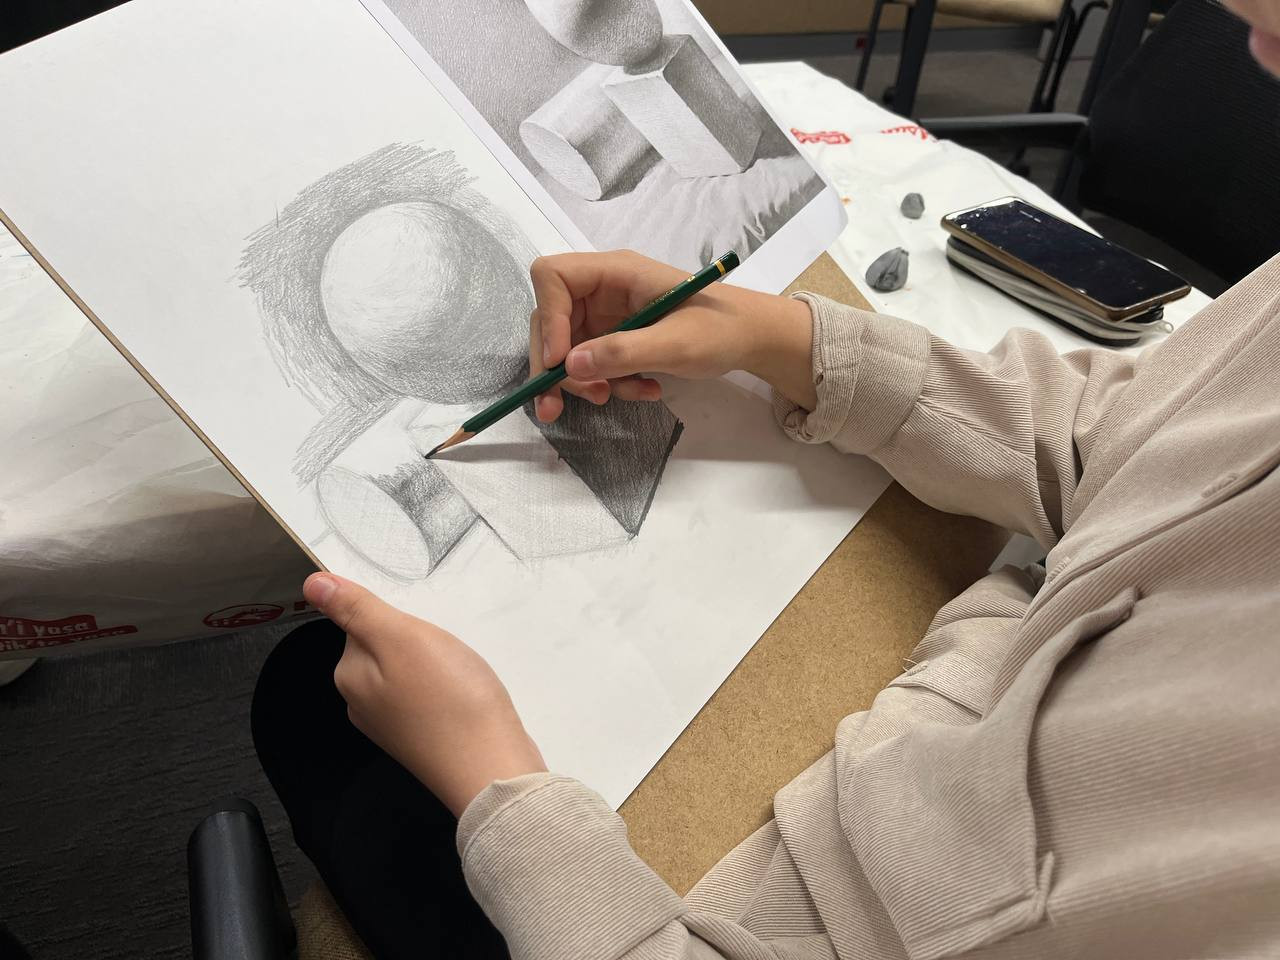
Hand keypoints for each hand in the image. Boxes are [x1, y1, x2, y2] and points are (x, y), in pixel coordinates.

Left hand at [303, 572, 545, 816]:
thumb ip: (357, 609)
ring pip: (410, 668)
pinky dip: (447, 684)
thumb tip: (314, 584)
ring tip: (458, 669)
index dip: (395, 615)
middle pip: (385, 646)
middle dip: (416, 637)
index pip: (360, 622)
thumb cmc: (451, 704)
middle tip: (444, 648)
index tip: (420, 625)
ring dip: (435, 659)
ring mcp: (393, 721)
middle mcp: (364, 702)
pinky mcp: (422, 732)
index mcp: (351, 676)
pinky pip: (428, 692)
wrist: (492, 768)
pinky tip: (464, 690)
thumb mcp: (401, 638)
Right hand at [527, 250, 817, 422]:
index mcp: (616, 271)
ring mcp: (608, 314)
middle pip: (551, 319)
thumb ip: (622, 352)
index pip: (552, 276)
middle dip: (555, 364)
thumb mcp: (675, 343)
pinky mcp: (618, 338)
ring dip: (584, 379)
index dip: (548, 318)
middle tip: (558, 404)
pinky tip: (642, 390)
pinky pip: (594, 363)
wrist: (752, 338)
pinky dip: (609, 383)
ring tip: (612, 397)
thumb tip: (568, 366)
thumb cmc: (721, 328)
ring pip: (569, 348)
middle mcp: (604, 289)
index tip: (560, 361)